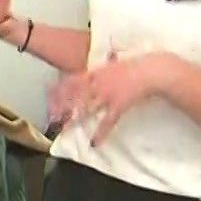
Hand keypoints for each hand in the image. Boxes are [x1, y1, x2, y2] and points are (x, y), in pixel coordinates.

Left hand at [49, 54, 164, 142]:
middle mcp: (98, 83)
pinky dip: (100, 133)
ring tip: (63, 129)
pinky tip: (94, 143)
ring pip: (86, 108)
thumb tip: (106, 57)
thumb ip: (107, 62)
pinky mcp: (118, 106)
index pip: (72, 80)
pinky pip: (107, 121)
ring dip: (74, 119)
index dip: (59, 88)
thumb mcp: (117, 61)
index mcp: (96, 72)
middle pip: (74, 96)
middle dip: (61, 107)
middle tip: (51, 117)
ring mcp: (107, 95)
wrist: (152, 71)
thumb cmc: (136, 64)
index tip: (48, 94)